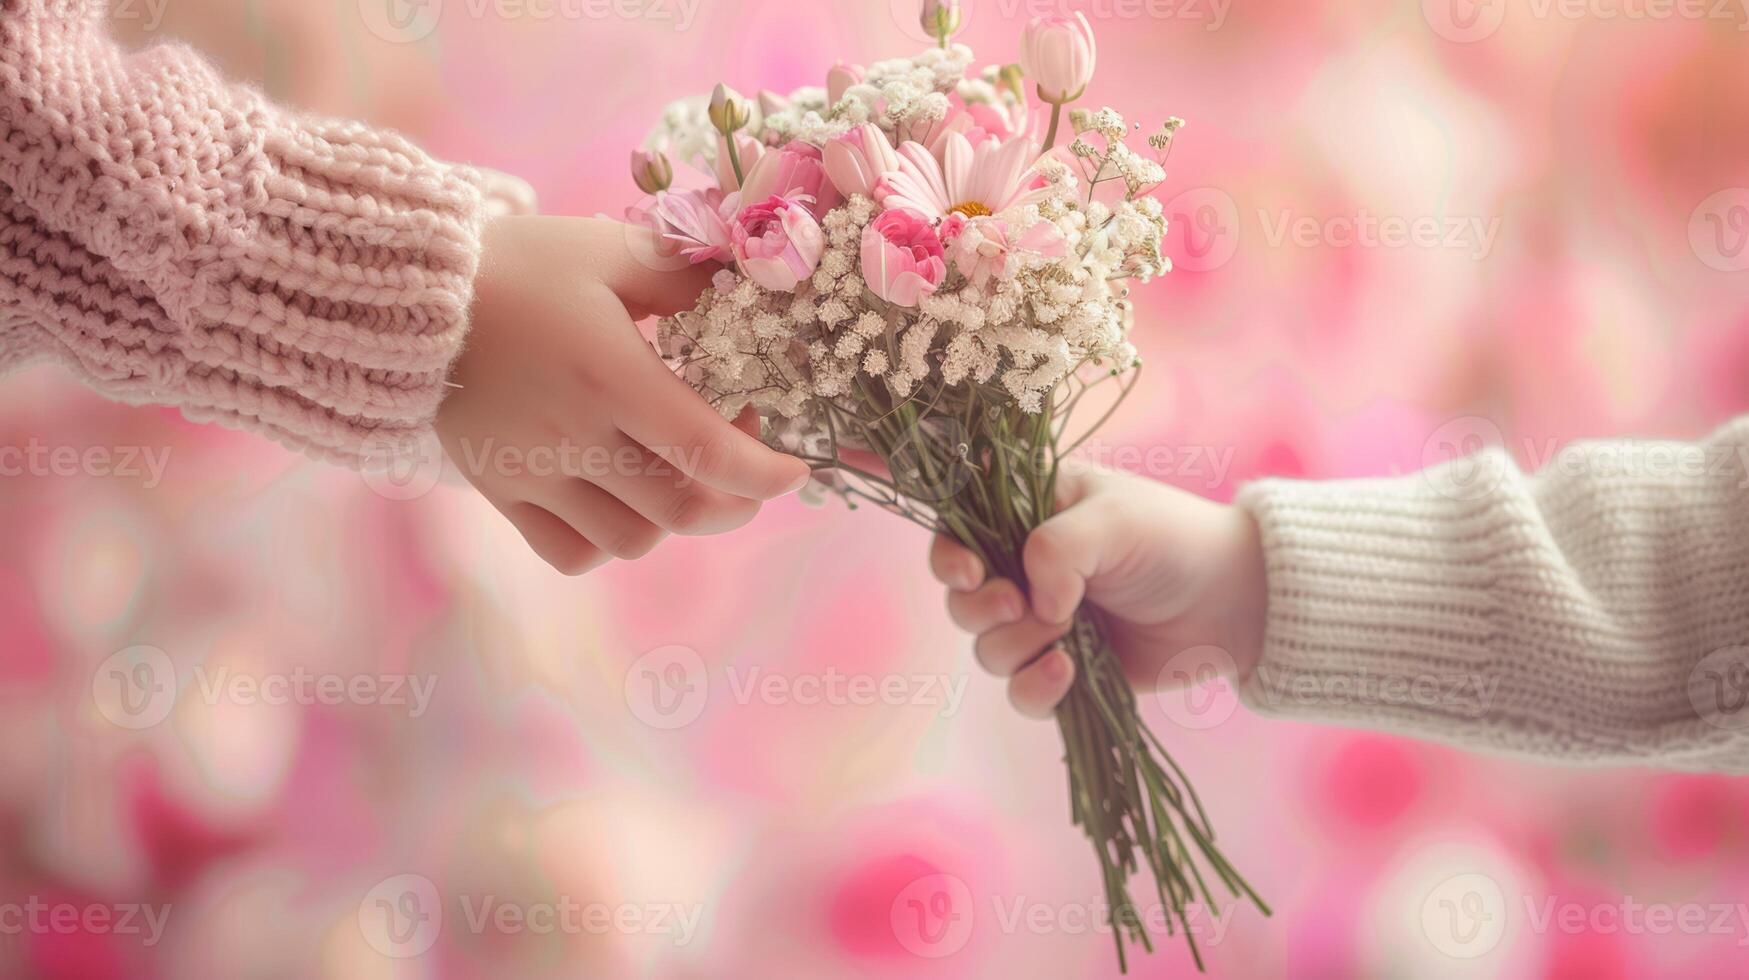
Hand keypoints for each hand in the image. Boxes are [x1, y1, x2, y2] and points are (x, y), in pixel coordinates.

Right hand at [438, 215, 810, 573]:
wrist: (406, 293)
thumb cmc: (520, 265)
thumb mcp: (607, 250)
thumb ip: (684, 275)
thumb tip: (757, 292)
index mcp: (607, 373)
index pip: (707, 450)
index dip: (765, 472)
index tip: (796, 468)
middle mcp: (570, 436)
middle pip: (679, 509)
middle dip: (735, 498)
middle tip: (746, 462)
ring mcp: (531, 473)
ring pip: (630, 540)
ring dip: (674, 518)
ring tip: (682, 473)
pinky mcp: (501, 492)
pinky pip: (571, 553)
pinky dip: (610, 542)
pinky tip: (624, 498)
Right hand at [928, 463, 1267, 716]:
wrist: (1232, 599)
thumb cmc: (1172, 539)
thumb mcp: (1113, 520)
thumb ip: (1056, 549)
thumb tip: (1034, 605)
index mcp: (1026, 517)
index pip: (958, 533)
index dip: (950, 557)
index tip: (971, 572)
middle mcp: (1025, 571)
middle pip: (963, 600)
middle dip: (981, 608)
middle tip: (1019, 605)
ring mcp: (1044, 624)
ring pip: (988, 650)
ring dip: (1016, 646)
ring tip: (1066, 635)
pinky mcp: (1065, 670)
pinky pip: (1022, 693)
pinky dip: (1035, 688)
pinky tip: (1068, 674)